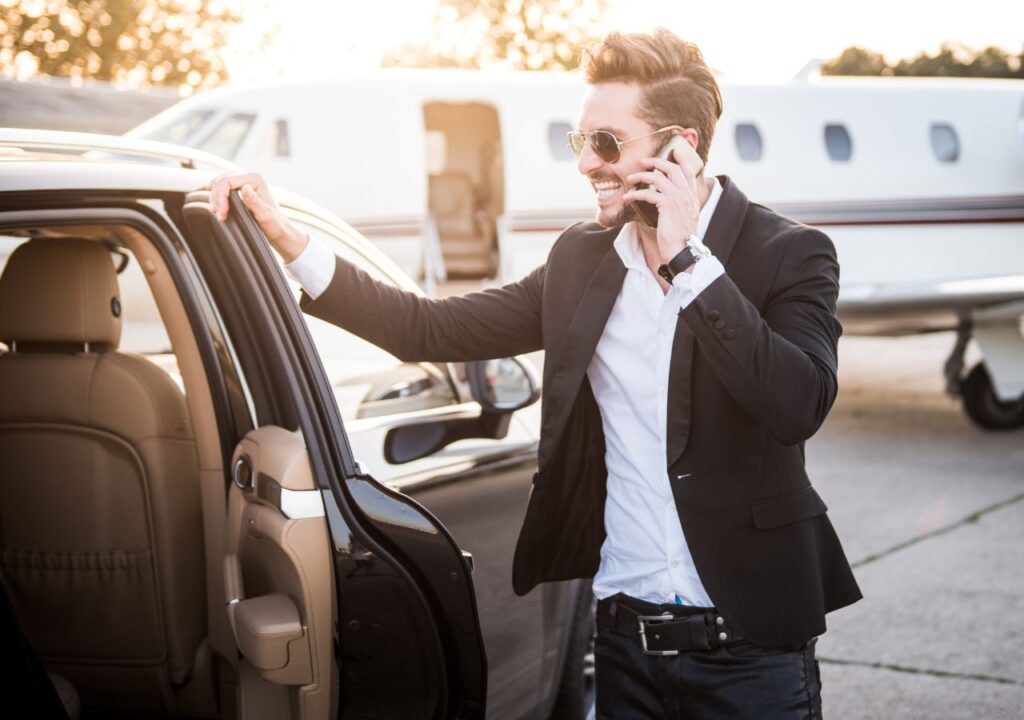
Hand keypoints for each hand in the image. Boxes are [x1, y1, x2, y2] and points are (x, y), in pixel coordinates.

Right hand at [205, 172, 307, 261]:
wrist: (278, 230)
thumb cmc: (274, 225)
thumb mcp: (265, 216)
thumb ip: (254, 202)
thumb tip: (244, 188)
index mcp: (256, 179)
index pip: (226, 180)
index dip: (220, 196)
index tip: (222, 213)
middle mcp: (250, 177)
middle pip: (221, 180)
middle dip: (216, 198)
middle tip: (219, 215)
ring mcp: (245, 181)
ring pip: (219, 183)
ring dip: (215, 197)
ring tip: (217, 213)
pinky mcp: (241, 188)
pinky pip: (223, 186)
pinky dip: (217, 194)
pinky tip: (215, 202)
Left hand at [622, 145, 701, 265]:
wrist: (682, 251)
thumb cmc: (680, 240)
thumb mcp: (685, 220)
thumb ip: (680, 208)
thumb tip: (669, 205)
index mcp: (692, 197)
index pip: (689, 172)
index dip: (681, 160)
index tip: (674, 151)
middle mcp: (687, 195)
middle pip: (672, 169)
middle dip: (656, 161)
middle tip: (644, 161)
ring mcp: (678, 198)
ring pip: (657, 178)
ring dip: (641, 176)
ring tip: (630, 178)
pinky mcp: (667, 205)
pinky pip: (648, 193)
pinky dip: (635, 194)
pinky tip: (627, 197)